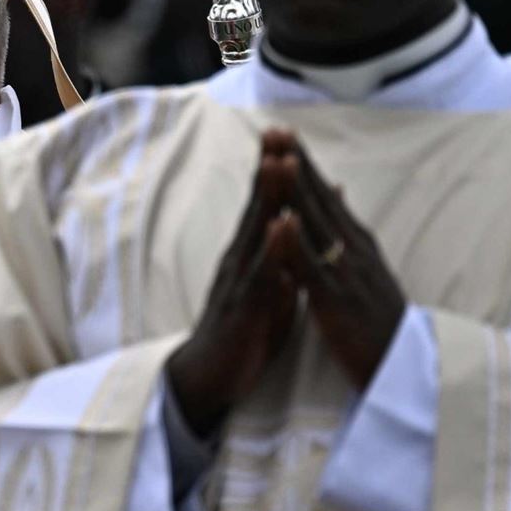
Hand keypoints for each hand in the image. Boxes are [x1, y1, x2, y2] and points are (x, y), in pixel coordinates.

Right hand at [166, 130, 301, 437]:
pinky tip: (280, 226)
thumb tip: (301, 220)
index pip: (264, 204)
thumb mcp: (270, 284)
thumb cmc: (245, 330)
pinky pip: (259, 274)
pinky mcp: (242, 307)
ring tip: (279, 163)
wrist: (209, 378)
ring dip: (268, 197)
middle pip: (257, 207)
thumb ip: (284, 253)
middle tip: (277, 132)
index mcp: (250, 254)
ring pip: (256, 232)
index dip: (275, 170)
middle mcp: (240, 259)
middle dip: (268, 169)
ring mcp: (239, 281)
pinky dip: (271, 248)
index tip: (286, 134)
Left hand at [273, 132, 406, 390]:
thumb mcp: (365, 267)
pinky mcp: (336, 298)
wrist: (402, 365)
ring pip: (316, 223)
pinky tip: (283, 219)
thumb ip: (347, 231)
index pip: (323, 194)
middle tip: (276, 129)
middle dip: (296, 163)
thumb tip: (336, 192)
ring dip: (296, 189)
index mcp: (356, 242)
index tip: (281, 134)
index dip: (302, 164)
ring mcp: (345, 270)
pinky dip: (298, 241)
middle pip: (319, 198)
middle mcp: (353, 248)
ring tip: (277, 157)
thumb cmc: (378, 319)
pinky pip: (313, 266)